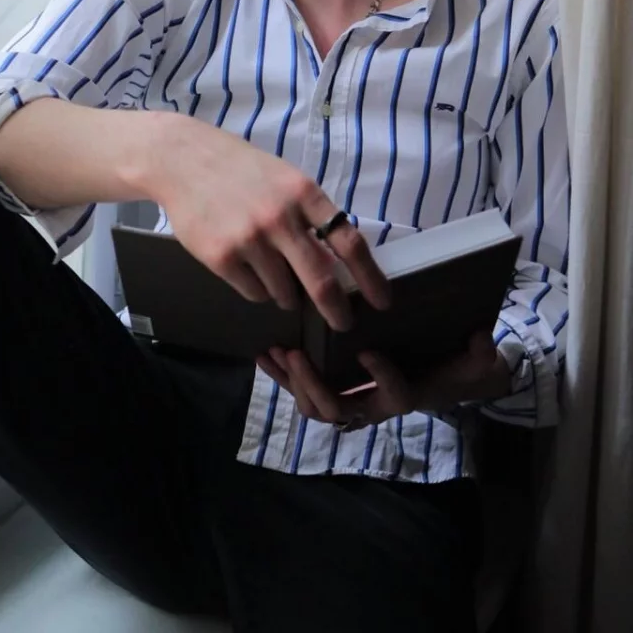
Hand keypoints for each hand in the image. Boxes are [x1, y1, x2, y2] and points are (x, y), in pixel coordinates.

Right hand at [149, 115, 388, 330]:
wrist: (182, 159)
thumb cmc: (240, 169)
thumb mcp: (285, 179)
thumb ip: (311, 213)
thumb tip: (338, 259)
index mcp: (303, 193)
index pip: (349, 243)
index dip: (370, 277)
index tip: (382, 301)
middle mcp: (279, 217)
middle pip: (321, 281)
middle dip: (337, 311)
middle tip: (343, 323)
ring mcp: (249, 239)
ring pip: (283, 292)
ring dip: (287, 294)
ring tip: (272, 269)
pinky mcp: (221, 257)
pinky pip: (253, 292)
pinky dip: (257, 289)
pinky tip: (246, 265)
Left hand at [257, 330, 510, 428]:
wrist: (443, 379)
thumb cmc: (456, 367)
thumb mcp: (477, 361)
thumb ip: (481, 354)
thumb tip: (482, 339)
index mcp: (408, 396)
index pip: (396, 397)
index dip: (383, 379)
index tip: (369, 352)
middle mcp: (375, 407)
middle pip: (340, 409)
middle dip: (315, 385)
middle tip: (299, 355)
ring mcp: (352, 402)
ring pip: (316, 407)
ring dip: (293, 382)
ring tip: (278, 354)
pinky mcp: (334, 391)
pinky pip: (304, 392)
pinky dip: (284, 376)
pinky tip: (267, 354)